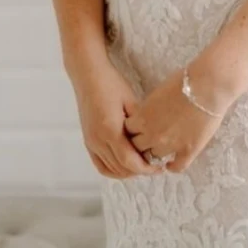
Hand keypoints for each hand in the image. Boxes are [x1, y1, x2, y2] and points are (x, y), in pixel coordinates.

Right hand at [71, 59, 165, 179]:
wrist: (88, 75)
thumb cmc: (111, 83)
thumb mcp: (130, 100)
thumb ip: (141, 123)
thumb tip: (153, 141)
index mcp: (110, 130)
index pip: (130, 161)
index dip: (146, 169)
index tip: (159, 167)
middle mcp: (98, 140)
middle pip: (121, 169)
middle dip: (139, 171)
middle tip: (154, 166)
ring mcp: (91, 142)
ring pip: (110, 170)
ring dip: (127, 172)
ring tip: (142, 165)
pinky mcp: (88, 141)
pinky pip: (100, 165)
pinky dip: (113, 170)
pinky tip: (125, 165)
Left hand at [123, 67, 226, 173]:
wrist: (207, 86)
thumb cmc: (183, 81)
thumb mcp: (158, 92)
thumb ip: (149, 108)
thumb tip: (147, 114)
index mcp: (143, 117)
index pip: (128, 131)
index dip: (133, 129)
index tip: (138, 127)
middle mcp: (152, 135)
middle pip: (137, 147)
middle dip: (141, 143)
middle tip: (148, 138)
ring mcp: (170, 145)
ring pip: (154, 158)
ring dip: (156, 153)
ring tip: (161, 149)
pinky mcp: (188, 151)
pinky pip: (176, 167)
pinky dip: (173, 166)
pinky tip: (173, 163)